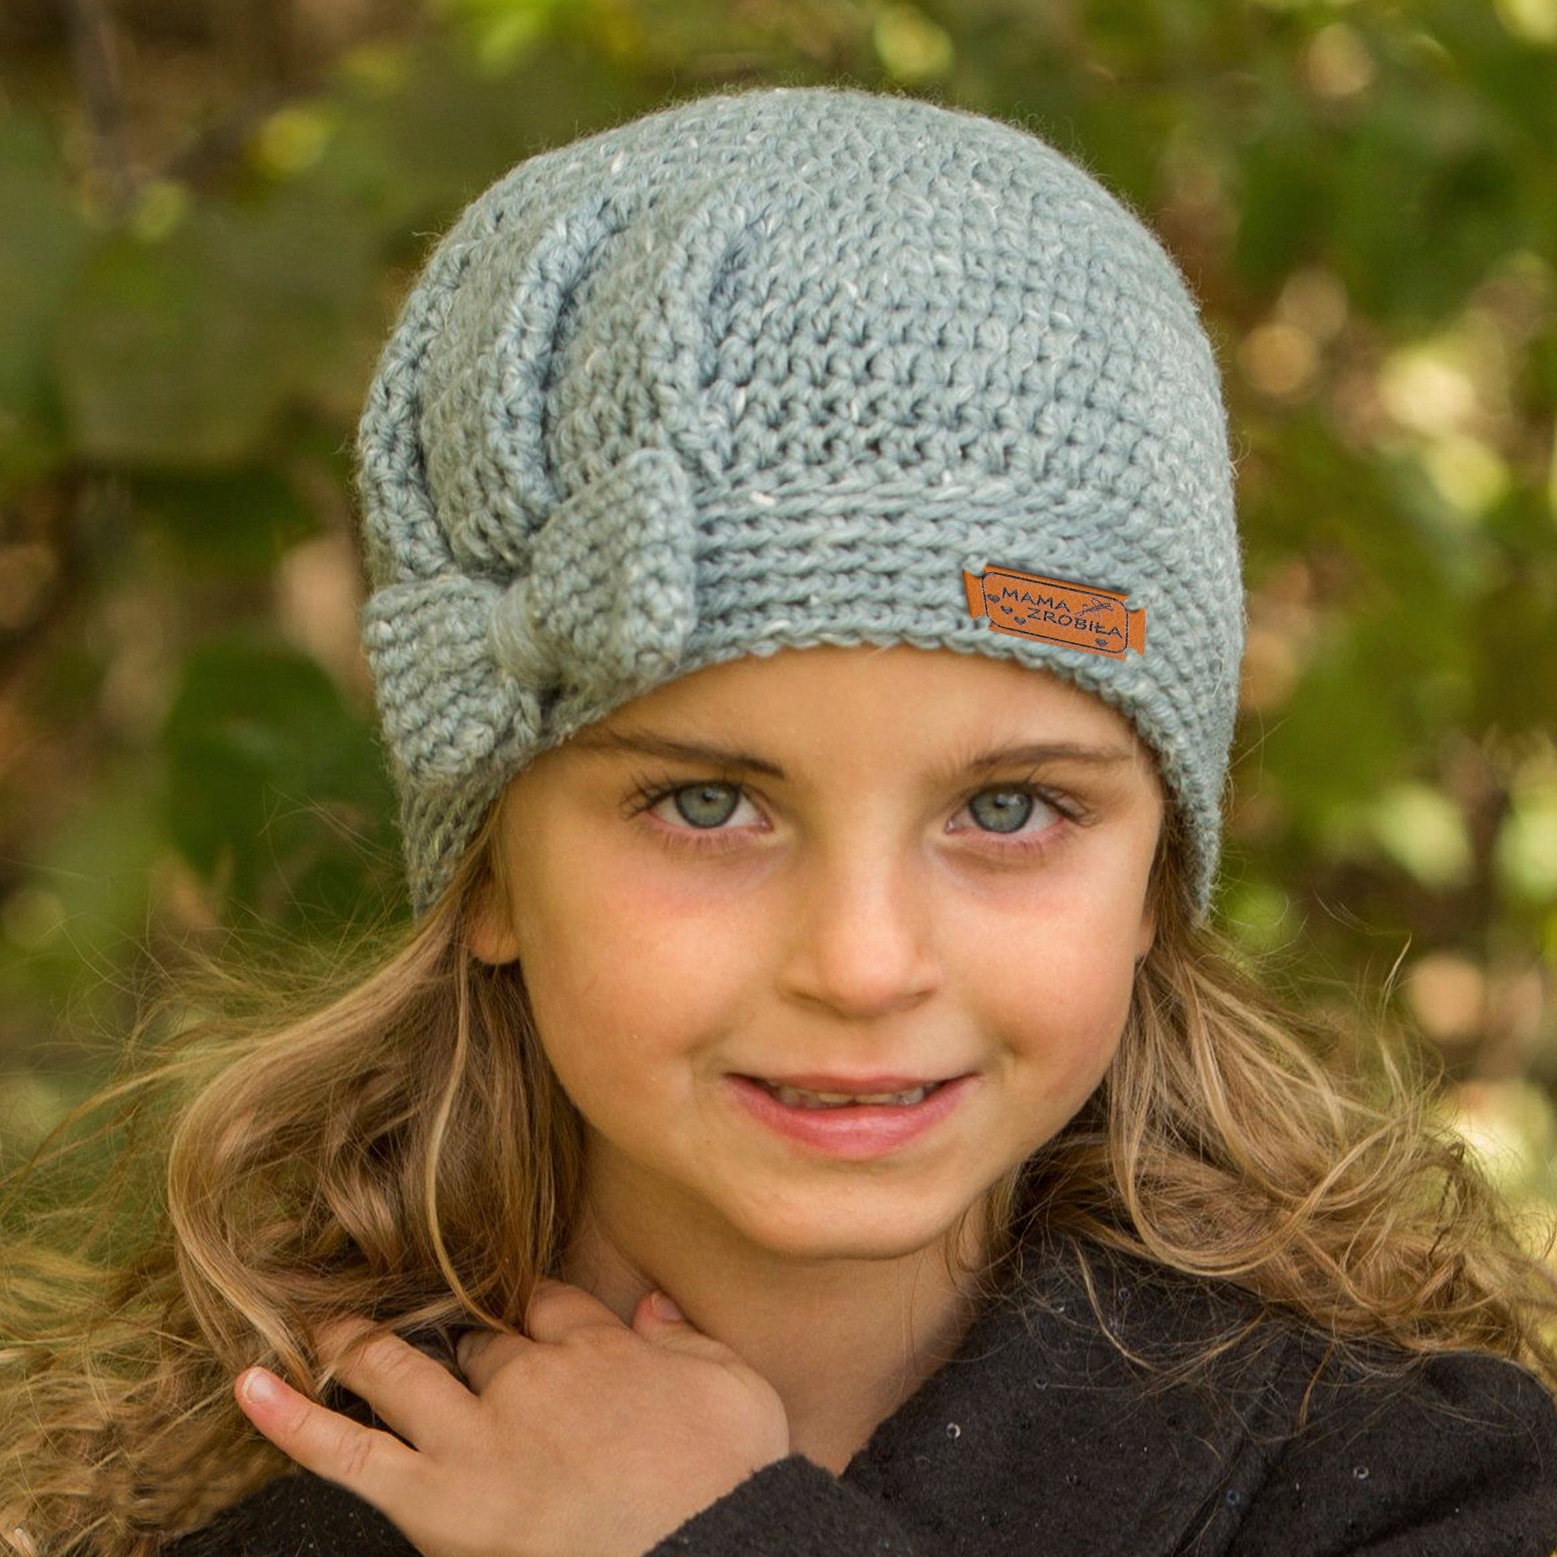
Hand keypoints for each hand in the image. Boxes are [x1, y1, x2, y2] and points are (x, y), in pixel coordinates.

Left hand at [234, 1280, 790, 1556]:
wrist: (708, 1553)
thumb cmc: (731, 1478)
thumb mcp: (736, 1385)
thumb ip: (687, 1336)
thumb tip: (653, 1301)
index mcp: (600, 1347)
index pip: (546, 1303)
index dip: (527, 1304)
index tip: (517, 1308)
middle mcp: (531, 1376)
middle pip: (475, 1338)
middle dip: (450, 1328)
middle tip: (417, 1318)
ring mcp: (476, 1436)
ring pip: (401, 1371)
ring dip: (355, 1341)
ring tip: (317, 1320)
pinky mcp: (436, 1500)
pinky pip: (350, 1455)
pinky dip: (294, 1420)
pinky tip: (248, 1385)